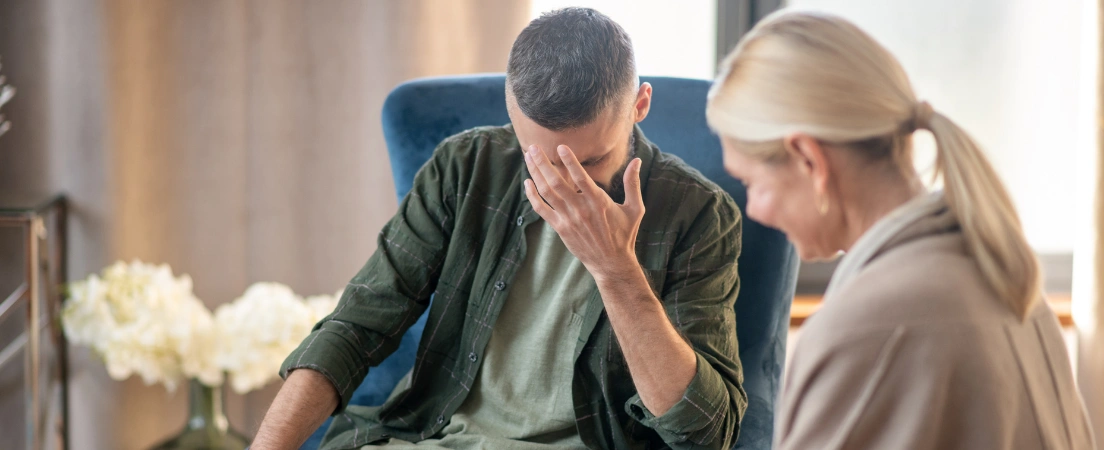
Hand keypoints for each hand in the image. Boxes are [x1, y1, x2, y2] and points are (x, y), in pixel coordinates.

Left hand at [522, 144, 643, 280]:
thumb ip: (633, 184)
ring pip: (547, 192)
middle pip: (556, 182)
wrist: (611, 263)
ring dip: (535, 173)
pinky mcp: (560, 228)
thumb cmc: (624, 234)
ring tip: (528, 157)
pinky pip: (542, 209)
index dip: (569, 161)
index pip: (580, 177)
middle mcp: (581, 209)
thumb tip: (637, 161)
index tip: (560, 147)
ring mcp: (568, 219)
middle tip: (532, 147)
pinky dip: (532, 195)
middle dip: (542, 163)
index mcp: (598, 201)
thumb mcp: (635, 209)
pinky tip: (527, 182)